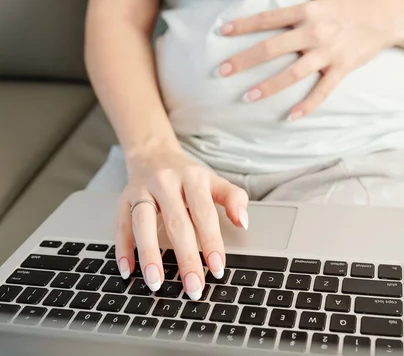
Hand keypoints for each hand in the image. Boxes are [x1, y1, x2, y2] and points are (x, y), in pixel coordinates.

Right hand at [115, 148, 248, 299]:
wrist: (154, 153)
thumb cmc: (188, 176)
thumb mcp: (215, 181)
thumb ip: (234, 198)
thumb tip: (244, 222)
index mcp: (193, 178)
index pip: (204, 213)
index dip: (211, 242)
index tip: (217, 269)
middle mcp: (166, 182)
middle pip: (177, 223)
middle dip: (186, 258)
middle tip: (193, 287)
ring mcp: (142, 190)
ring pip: (143, 223)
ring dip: (149, 255)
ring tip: (157, 283)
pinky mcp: (123, 199)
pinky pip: (121, 225)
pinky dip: (123, 248)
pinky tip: (128, 270)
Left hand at [217, 0, 395, 119]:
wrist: (385, 18)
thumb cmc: (351, 2)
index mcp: (307, 11)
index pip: (268, 19)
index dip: (243, 25)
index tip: (222, 32)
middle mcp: (314, 32)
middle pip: (272, 48)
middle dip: (245, 60)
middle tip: (221, 71)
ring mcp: (327, 53)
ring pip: (293, 73)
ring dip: (269, 86)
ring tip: (247, 97)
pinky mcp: (341, 69)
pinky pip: (322, 91)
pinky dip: (308, 105)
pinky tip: (291, 117)